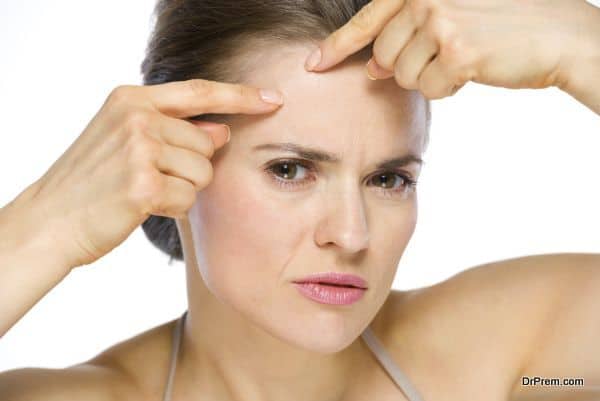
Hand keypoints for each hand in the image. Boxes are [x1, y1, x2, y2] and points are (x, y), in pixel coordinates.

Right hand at [19, 80, 282, 268]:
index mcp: (131, 99)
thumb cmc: (93, 182)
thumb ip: (174, 129)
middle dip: (192, 166)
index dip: (241, 95)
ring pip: (203, 172)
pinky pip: (189, 198)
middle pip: (208, 142)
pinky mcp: (144, 184)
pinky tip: (141, 207)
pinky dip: (172, 208)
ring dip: (183, 189)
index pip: (200, 91)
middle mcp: (137, 117)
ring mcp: (139, 149)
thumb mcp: (126, 140)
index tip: (273, 99)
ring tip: (144, 191)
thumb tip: (223, 130)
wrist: (51, 220)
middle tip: (150, 177)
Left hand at [304, 0, 592, 98]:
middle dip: (406, 65)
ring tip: (464, 58)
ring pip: (402, 75)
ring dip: (428, 77)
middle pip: (384, 55)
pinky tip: (475, 70)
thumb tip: (372, 67)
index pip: (368, 19)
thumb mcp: (452, 18)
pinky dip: (447, 88)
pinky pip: (429, 89)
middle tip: (447, 54)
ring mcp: (441, 22)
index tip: (313, 65)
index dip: (337, 46)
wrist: (559, 34)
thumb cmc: (505, 26)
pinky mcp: (457, 51)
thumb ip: (407, 35)